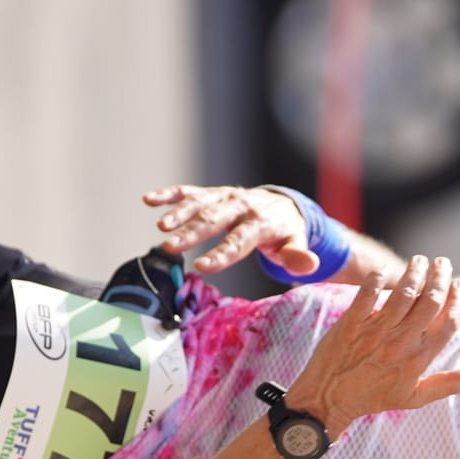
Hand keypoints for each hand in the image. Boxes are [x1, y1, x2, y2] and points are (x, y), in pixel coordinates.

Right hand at [143, 184, 316, 275]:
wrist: (283, 206)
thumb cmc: (286, 233)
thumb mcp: (295, 245)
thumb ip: (298, 257)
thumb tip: (310, 265)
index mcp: (261, 222)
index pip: (239, 240)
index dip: (222, 254)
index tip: (202, 267)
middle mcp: (241, 206)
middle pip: (214, 220)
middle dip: (192, 234)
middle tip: (171, 248)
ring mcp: (225, 197)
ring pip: (199, 204)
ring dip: (179, 214)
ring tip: (161, 227)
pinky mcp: (213, 193)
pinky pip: (189, 191)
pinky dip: (170, 194)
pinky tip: (149, 200)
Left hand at [285, 255, 459, 436]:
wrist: (327, 400)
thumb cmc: (373, 398)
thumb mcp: (415, 398)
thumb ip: (449, 384)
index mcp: (419, 359)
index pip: (449, 322)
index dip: (458, 300)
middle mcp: (401, 344)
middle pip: (430, 302)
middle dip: (441, 277)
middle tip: (443, 263)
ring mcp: (375, 333)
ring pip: (403, 293)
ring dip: (415, 272)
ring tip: (420, 260)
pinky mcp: (350, 324)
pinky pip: (367, 294)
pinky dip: (377, 279)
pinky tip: (385, 270)